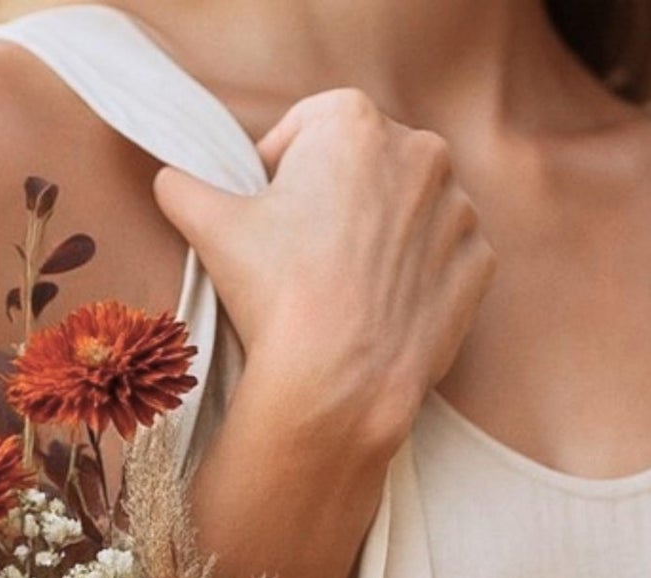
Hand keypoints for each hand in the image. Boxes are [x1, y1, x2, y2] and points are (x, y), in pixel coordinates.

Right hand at [152, 88, 495, 454]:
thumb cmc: (277, 296)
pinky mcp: (479, 263)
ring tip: (346, 287)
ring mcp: (458, 209)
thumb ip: (185, 187)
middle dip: (337, 203)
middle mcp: (420, 152)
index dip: (282, 173)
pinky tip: (384, 307)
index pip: (310, 132)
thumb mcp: (211, 228)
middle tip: (305, 258)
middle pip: (365, 170)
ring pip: (409, 213)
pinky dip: (420, 277)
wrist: (339, 383)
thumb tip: (171, 181)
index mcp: (354, 122)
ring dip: (382, 238)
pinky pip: (445, 259)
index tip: (270, 216)